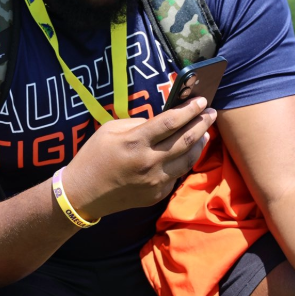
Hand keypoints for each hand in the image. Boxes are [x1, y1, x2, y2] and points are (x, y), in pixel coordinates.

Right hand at [61, 98, 215, 218]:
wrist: (83, 193)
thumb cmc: (93, 156)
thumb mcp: (110, 129)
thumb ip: (138, 123)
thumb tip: (162, 122)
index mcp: (136, 142)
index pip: (171, 122)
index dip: (190, 110)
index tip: (202, 101)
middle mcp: (149, 162)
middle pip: (186, 140)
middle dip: (202, 123)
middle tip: (211, 112)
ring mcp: (155, 181)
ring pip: (188, 160)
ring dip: (200, 143)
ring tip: (205, 132)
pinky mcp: (157, 195)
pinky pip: (177, 175)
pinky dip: (185, 161)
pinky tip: (188, 152)